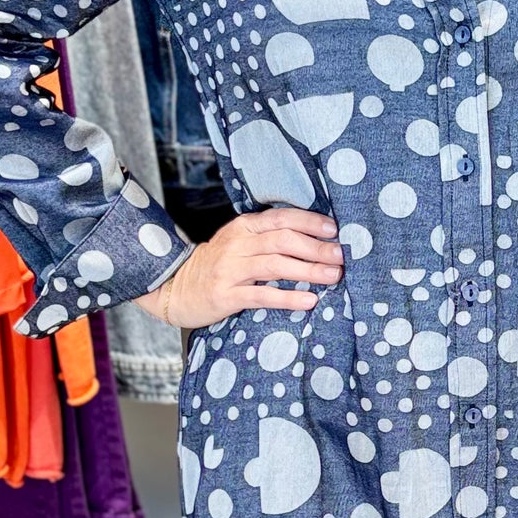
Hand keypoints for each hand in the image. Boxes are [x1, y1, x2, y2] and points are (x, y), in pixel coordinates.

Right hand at [135, 208, 341, 330]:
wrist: (176, 287)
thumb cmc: (218, 266)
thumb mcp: (239, 243)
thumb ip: (269, 237)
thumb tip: (316, 239)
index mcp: (244, 227)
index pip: (281, 218)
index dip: (310, 222)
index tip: (334, 230)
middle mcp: (237, 244)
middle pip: (283, 240)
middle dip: (316, 247)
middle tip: (342, 256)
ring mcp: (230, 269)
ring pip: (275, 265)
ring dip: (308, 270)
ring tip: (333, 276)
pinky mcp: (225, 295)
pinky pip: (261, 295)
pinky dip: (287, 297)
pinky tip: (309, 300)